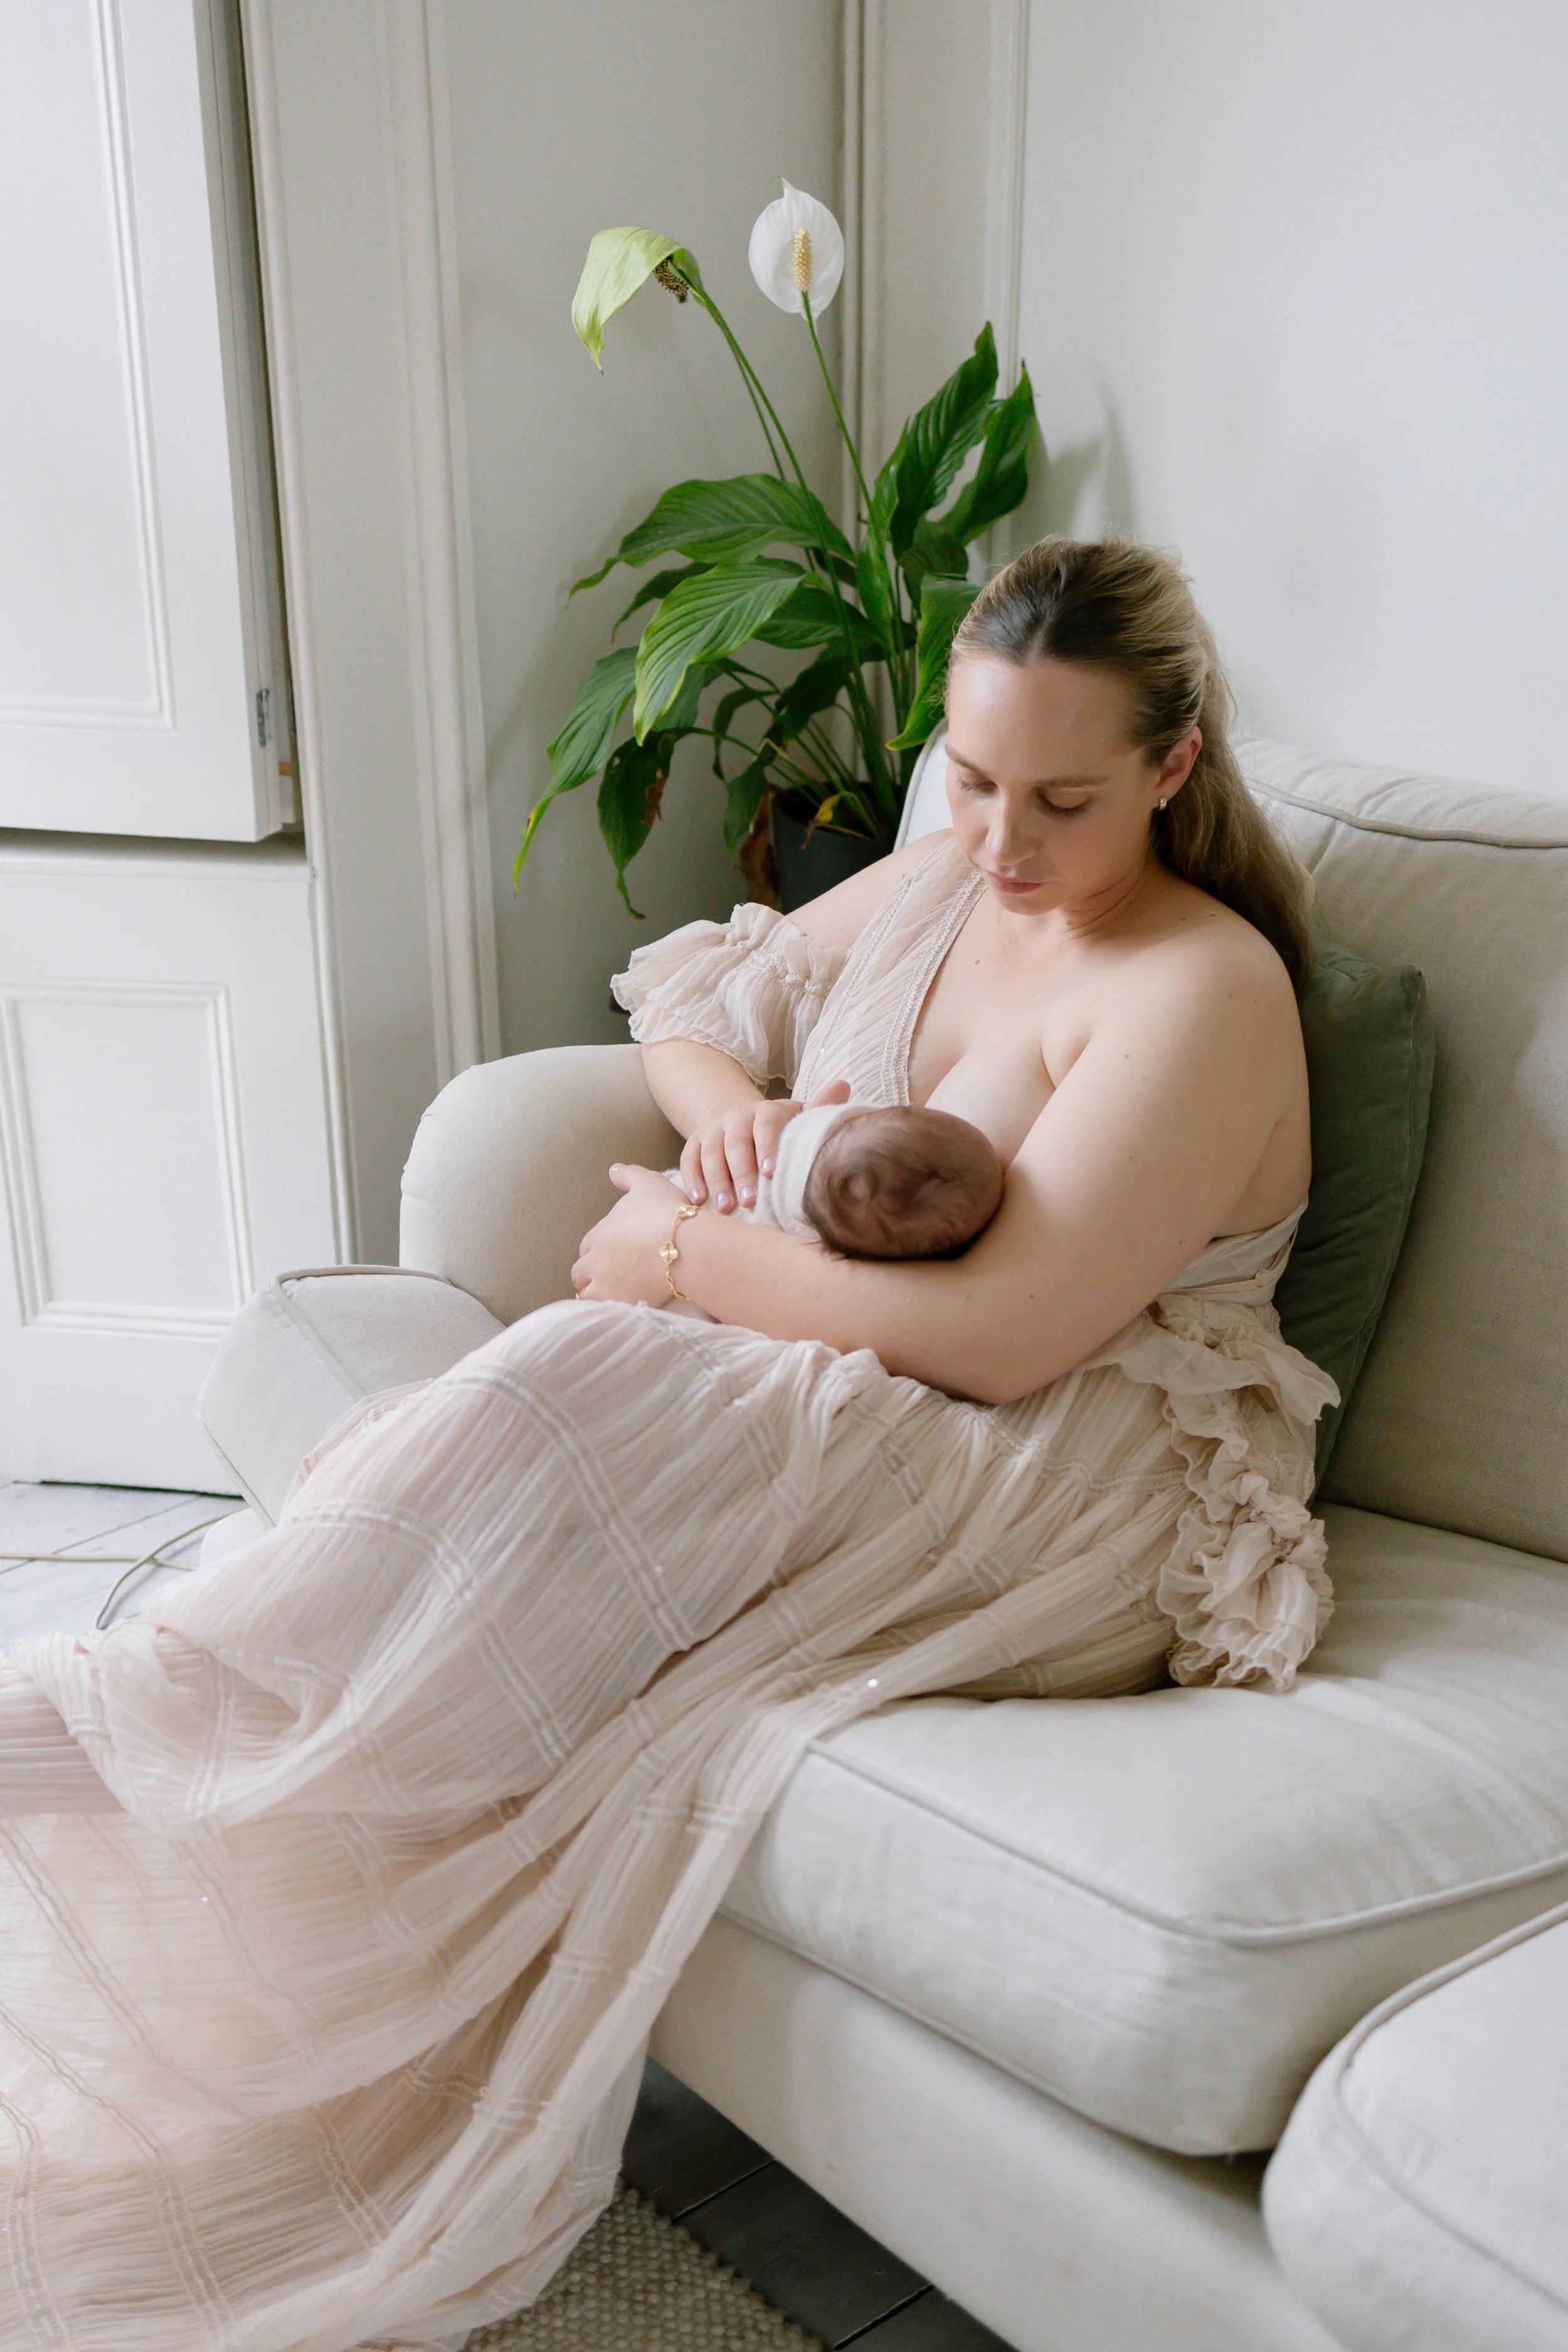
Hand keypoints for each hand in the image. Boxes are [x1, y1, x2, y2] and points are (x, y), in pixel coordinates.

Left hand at [573, 1165, 690, 1303]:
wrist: (685, 1245)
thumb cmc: (668, 1212)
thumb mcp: (649, 1184)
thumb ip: (629, 1176)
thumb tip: (613, 1170)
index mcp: (602, 1232)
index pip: (587, 1245)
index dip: (596, 1251)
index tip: (609, 1255)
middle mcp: (597, 1258)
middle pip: (581, 1272)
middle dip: (590, 1275)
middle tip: (606, 1279)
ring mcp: (605, 1282)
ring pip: (587, 1294)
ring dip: (595, 1295)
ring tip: (609, 1298)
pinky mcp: (618, 1302)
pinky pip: (602, 1312)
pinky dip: (606, 1311)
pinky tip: (617, 1311)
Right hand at [680, 1079, 850, 1212]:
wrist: (745, 1124)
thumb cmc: (783, 1132)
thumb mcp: (800, 1120)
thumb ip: (820, 1108)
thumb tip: (843, 1086)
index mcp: (767, 1111)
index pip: (767, 1125)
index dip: (769, 1147)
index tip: (772, 1173)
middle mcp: (737, 1117)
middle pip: (736, 1144)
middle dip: (742, 1173)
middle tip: (749, 1201)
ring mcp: (714, 1130)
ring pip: (711, 1154)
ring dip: (717, 1181)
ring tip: (725, 1208)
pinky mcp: (695, 1143)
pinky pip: (689, 1160)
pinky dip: (692, 1179)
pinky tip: (697, 1200)